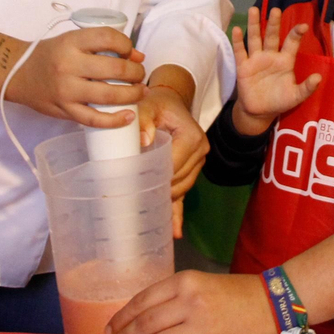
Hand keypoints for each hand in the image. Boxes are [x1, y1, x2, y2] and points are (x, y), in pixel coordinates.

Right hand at [7, 27, 144, 127]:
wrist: (17, 74)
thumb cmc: (50, 55)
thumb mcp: (72, 41)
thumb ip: (102, 45)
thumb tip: (138, 56)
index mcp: (71, 42)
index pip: (108, 37)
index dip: (126, 44)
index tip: (130, 51)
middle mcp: (68, 65)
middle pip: (115, 68)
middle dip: (136, 72)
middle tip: (139, 73)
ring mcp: (66, 90)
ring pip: (108, 95)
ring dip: (132, 94)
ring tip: (140, 92)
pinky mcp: (64, 110)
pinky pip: (94, 119)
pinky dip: (115, 120)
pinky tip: (129, 116)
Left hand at [105, 270, 276, 333]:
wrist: (270, 304)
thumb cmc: (232, 292)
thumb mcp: (199, 283)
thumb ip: (171, 298)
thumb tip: (138, 321)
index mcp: (184, 282)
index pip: (142, 301)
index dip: (120, 319)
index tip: (108, 331)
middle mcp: (190, 303)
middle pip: (145, 326)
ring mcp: (202, 329)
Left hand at [136, 83, 206, 237]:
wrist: (169, 101)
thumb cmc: (157, 103)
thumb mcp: (148, 104)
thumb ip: (143, 119)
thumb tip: (143, 141)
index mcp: (192, 137)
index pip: (174, 164)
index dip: (157, 175)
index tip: (136, 183)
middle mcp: (200, 151)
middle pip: (178, 180)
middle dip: (159, 190)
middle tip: (133, 200)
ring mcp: (197, 163)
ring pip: (181, 188)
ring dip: (165, 199)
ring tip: (145, 215)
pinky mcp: (191, 171)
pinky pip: (184, 194)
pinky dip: (178, 213)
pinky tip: (175, 232)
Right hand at [230, 7, 319, 134]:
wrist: (259, 111)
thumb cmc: (279, 100)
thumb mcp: (295, 96)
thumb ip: (307, 88)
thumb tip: (318, 77)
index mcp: (285, 61)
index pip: (291, 43)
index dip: (296, 34)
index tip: (303, 26)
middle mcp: (271, 56)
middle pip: (272, 36)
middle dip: (274, 23)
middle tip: (276, 9)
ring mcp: (256, 60)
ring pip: (255, 39)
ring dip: (255, 25)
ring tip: (254, 9)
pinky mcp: (243, 67)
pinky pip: (241, 52)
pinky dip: (238, 41)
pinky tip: (237, 29)